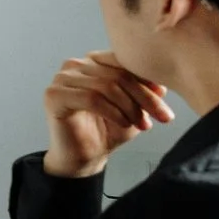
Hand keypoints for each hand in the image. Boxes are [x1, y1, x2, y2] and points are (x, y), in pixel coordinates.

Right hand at [42, 50, 173, 177]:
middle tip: (162, 116)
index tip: (164, 97)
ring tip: (141, 123)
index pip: (123, 61)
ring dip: (129, 107)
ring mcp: (62, 79)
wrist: (84, 156)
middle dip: (144, 98)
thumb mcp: (132, 107)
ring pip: (105, 86)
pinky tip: (123, 122)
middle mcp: (75, 65)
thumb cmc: (105, 130)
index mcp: (92, 61)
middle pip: (117, 75)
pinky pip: (91, 98)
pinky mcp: (54, 95)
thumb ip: (143, 92)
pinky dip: (112, 112)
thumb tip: (160, 85)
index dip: (146, 79)